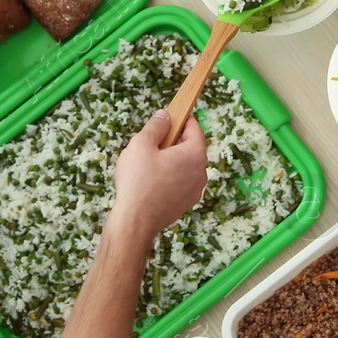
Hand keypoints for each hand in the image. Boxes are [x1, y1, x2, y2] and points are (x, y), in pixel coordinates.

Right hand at [109, 111, 207, 240]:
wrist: (135, 221)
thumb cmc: (138, 181)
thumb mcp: (141, 144)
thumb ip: (156, 126)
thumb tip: (165, 116)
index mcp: (195, 154)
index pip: (194, 127)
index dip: (180, 119)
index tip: (166, 119)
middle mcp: (201, 172)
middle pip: (190, 146)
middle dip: (172, 142)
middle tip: (150, 144)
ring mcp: (195, 190)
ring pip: (184, 165)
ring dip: (170, 160)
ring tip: (147, 165)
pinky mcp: (186, 203)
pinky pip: (180, 182)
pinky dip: (169, 177)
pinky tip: (150, 182)